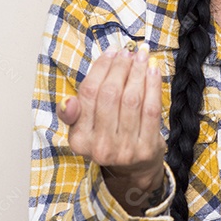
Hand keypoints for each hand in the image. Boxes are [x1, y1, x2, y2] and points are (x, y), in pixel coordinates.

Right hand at [58, 42, 165, 214]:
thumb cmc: (107, 138)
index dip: (101, 69)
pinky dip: (153, 86)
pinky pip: (151, 109)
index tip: (111, 52)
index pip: (88, 94)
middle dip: (121, 67)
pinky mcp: (146, 149)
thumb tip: (68, 103)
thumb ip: (74, 112)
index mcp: (79, 140)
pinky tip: (153, 70)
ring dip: (138, 72)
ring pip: (132, 100)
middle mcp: (100, 147)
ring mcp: (125, 150)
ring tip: (141, 55)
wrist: (134, 169)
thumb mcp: (84, 128)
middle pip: (110, 95)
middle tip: (128, 52)